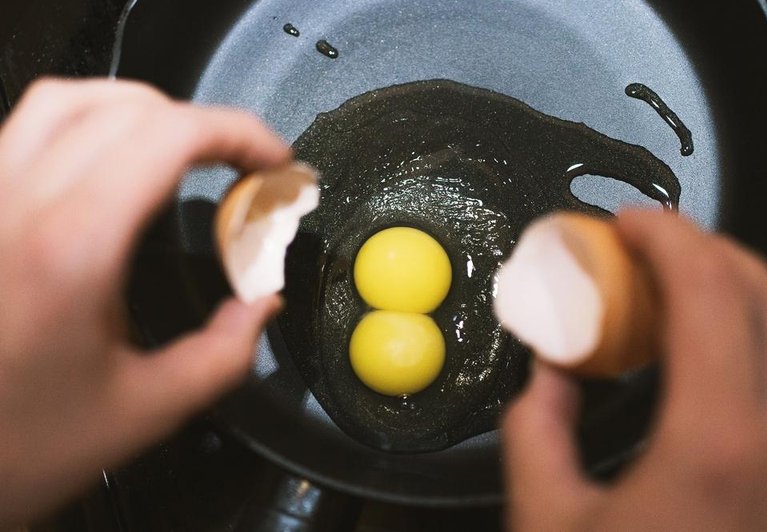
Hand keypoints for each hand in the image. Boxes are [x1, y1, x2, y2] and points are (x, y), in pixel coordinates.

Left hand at [0, 79, 289, 527]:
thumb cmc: (11, 446)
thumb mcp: (143, 411)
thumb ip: (223, 354)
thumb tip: (261, 305)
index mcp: (69, 250)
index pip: (167, 135)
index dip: (238, 132)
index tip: (273, 161)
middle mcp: (15, 207)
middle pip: (124, 106)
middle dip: (204, 123)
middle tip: (242, 163)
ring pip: (65, 100)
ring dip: (143, 110)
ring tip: (185, 146)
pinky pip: (25, 128)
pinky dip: (89, 123)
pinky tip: (114, 162)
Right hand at [503, 210, 766, 530]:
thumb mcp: (547, 522)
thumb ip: (537, 431)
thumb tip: (550, 375)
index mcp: (717, 449)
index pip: (711, 295)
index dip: (668, 237)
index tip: (629, 223)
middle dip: (715, 251)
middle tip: (657, 248)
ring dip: (751, 293)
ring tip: (691, 291)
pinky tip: (725, 358)